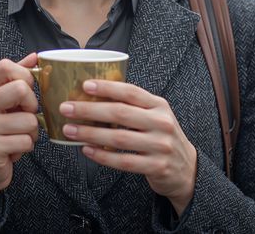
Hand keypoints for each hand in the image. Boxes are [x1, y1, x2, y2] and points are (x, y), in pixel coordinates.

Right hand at [0, 53, 39, 213]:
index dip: (24, 77)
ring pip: (30, 120)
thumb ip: (15, 79)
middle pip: (22, 89)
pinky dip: (26, 147)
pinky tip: (13, 150)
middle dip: (32, 106)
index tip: (25, 93)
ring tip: (16, 137)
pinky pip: (26, 141)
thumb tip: (35, 57)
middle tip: (24, 116)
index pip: (6, 66)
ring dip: (31, 132)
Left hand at [60, 81, 196, 215]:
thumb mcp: (155, 116)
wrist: (187, 169)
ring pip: (119, 138)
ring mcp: (160, 146)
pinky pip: (123, 161)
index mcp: (159, 105)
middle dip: (90, 110)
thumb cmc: (162, 137)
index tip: (85, 85)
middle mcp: (162, 123)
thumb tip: (94, 96)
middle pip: (120, 113)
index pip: (131, 92)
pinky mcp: (156, 167)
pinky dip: (102, 156)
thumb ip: (134, 106)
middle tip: (67, 108)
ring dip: (90, 133)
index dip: (107, 87)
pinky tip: (87, 150)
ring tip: (70, 130)